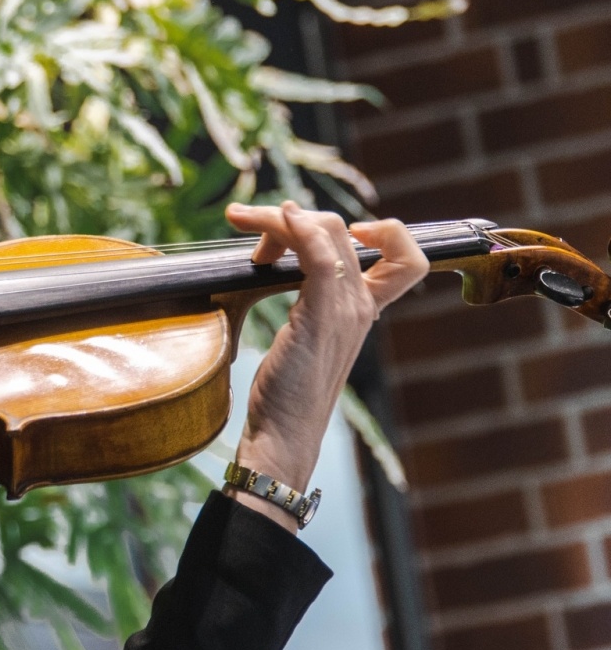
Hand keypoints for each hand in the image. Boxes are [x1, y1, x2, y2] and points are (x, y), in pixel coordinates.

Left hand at [224, 201, 427, 532]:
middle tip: (251, 222)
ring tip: (244, 220)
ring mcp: (346, 308)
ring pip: (329, 232)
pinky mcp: (322, 314)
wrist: (284, 434)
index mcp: (365, 310)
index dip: (380, 229)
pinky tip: (275, 221)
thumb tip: (278, 262)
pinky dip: (297, 228)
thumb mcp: (302, 336)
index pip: (403, 257)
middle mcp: (362, 304)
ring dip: (280, 216)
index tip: (326, 228)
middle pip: (346, 231)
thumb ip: (306, 300)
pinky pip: (319, 253)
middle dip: (295, 215)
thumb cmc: (286, 392)